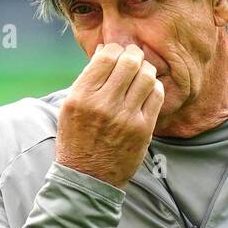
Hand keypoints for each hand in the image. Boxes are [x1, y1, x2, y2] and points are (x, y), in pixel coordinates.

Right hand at [55, 43, 164, 188]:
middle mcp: (104, 105)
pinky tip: (147, 91)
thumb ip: (87, 79)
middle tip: (134, 58)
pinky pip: (157, 96)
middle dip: (134, 55)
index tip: (117, 53)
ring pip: (147, 76)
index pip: (107, 56)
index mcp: (82, 96)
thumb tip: (106, 50)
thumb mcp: (70, 107)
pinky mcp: (143, 130)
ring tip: (141, 73)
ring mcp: (126, 118)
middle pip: (130, 62)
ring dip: (146, 70)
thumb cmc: (77, 139)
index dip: (115, 49)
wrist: (88, 178)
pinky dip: (154, 87)